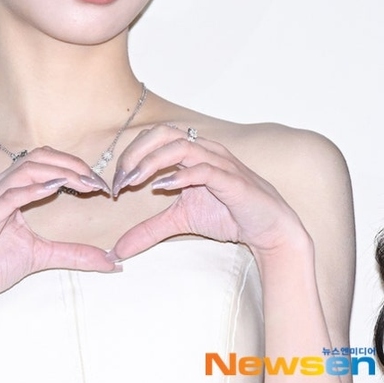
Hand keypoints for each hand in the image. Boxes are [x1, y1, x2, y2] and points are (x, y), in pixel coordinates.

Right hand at [0, 147, 115, 317]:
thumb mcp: (40, 257)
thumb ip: (73, 254)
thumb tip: (111, 261)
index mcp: (8, 189)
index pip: (43, 162)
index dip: (73, 166)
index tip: (98, 183)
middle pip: (37, 158)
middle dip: (70, 165)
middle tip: (95, 181)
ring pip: (25, 171)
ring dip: (58, 173)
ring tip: (82, 183)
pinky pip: (8, 196)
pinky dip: (32, 190)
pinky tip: (53, 190)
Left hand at [110, 124, 304, 261]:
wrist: (268, 231)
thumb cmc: (228, 216)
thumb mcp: (180, 222)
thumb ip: (149, 230)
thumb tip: (118, 249)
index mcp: (191, 153)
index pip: (155, 138)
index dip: (131, 154)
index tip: (114, 183)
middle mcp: (204, 151)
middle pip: (164, 133)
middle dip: (137, 152)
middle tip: (120, 179)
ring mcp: (219, 162)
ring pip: (182, 146)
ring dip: (153, 161)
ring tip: (135, 181)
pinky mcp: (232, 180)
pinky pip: (204, 169)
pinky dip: (181, 176)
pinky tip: (162, 188)